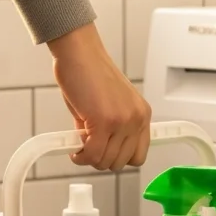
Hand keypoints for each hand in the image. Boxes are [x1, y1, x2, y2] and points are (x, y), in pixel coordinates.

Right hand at [48, 22, 151, 170]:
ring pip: (105, 161)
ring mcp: (122, 122)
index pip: (139, 155)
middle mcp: (136, 119)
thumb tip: (98, 152)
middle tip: (87, 148)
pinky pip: (92, 154)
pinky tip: (73, 149)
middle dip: (101, 159)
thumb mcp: (110, 106)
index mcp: (142, 114)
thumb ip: (111, 131)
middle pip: (121, 162)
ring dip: (89, 157)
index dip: (118, 158)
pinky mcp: (103, 122)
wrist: (79, 52)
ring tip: (79, 144)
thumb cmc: (89, 73)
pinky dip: (80, 156)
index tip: (104, 153)